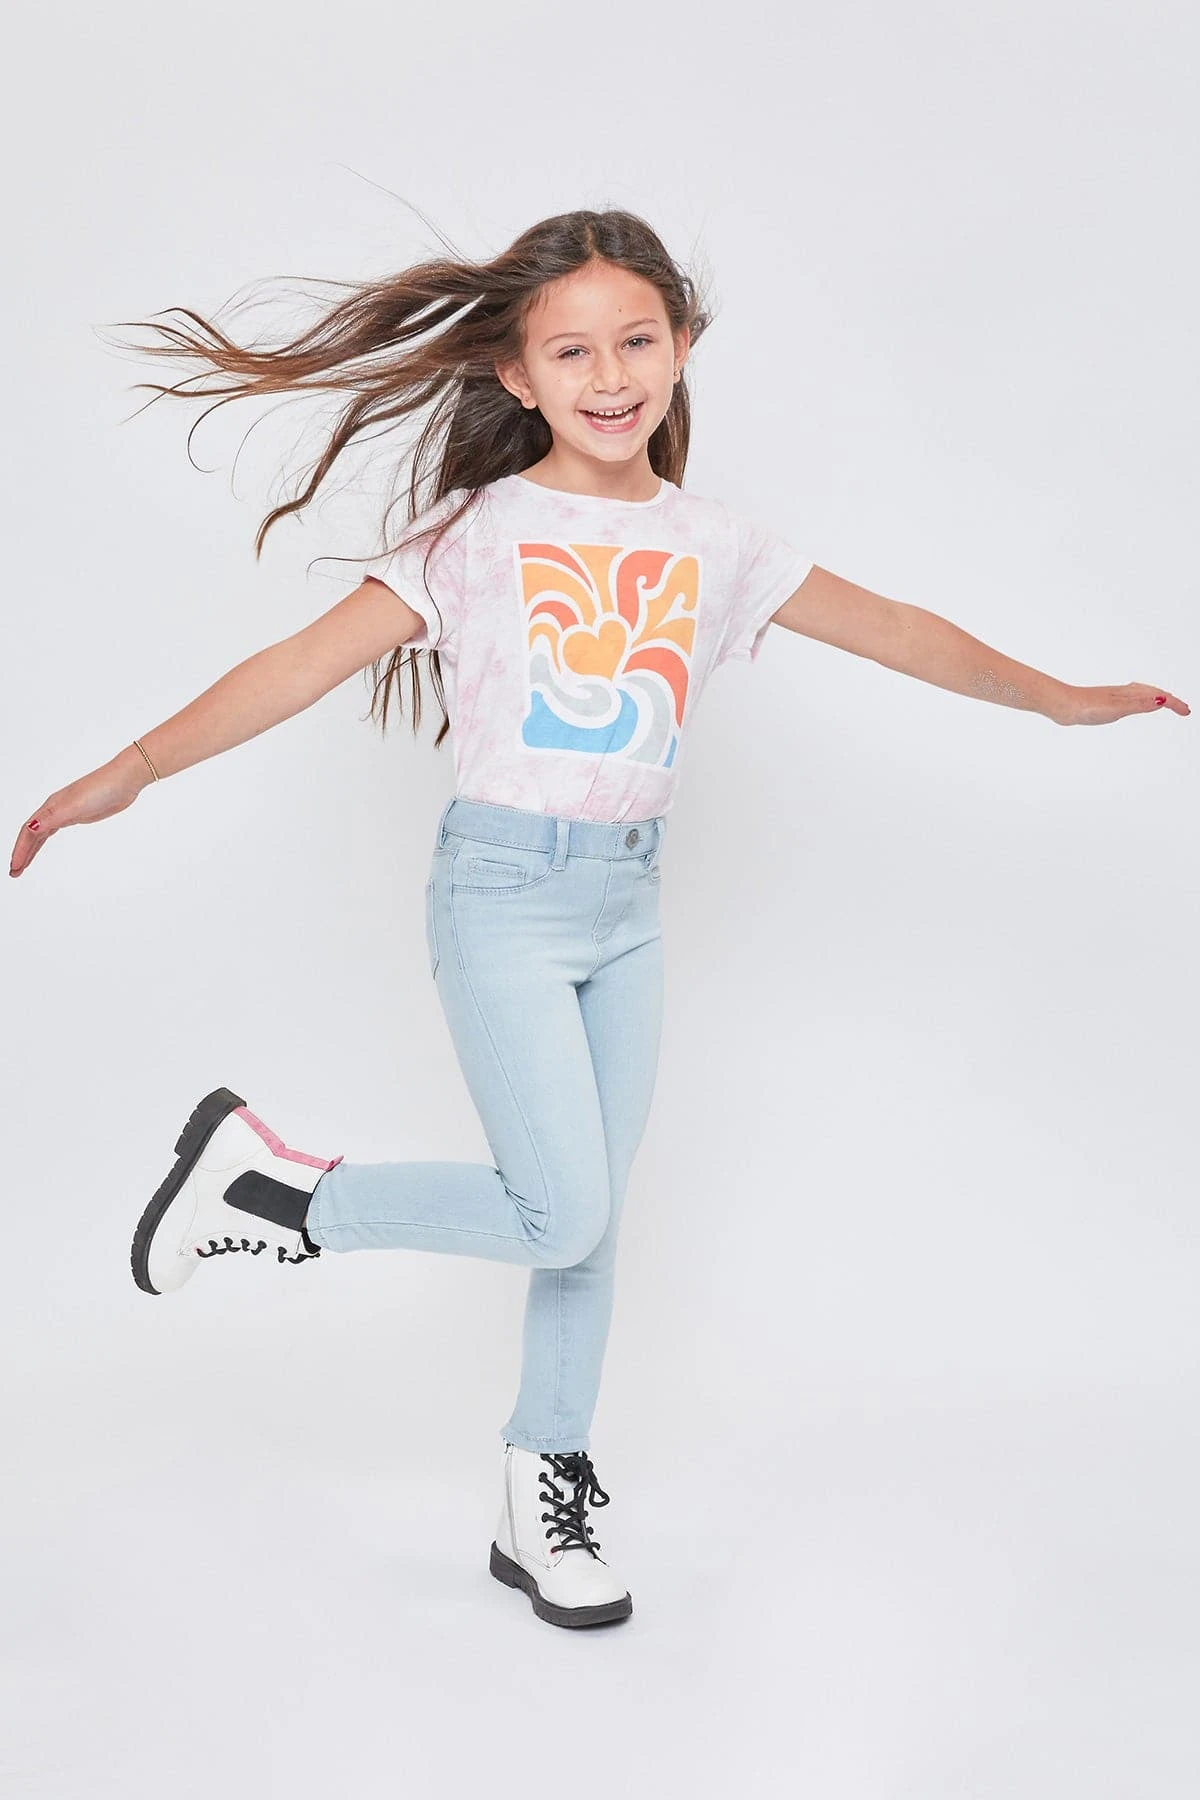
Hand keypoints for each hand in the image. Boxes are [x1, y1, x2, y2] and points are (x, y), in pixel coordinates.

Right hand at [9, 750, 150, 878]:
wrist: (124, 781)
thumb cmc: (100, 789)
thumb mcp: (74, 806)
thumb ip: (51, 818)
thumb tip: (30, 828)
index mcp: (50, 807)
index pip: (28, 832)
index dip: (20, 850)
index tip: (14, 866)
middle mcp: (54, 809)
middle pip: (31, 834)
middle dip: (22, 853)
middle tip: (14, 871)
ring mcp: (65, 812)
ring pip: (41, 833)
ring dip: (31, 849)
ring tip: (23, 864)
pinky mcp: (77, 815)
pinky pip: (53, 830)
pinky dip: (43, 840)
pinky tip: (41, 845)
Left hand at [1058, 683, 1190, 726]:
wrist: (1061, 705)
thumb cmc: (1086, 707)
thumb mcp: (1116, 709)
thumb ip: (1138, 705)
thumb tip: (1162, 699)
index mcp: (1130, 693)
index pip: (1159, 696)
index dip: (1175, 704)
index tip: (1187, 712)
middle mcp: (1124, 692)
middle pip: (1154, 692)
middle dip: (1170, 700)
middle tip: (1183, 709)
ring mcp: (1115, 697)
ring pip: (1143, 694)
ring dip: (1157, 698)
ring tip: (1166, 703)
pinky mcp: (1105, 702)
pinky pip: (1131, 699)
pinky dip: (1142, 700)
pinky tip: (1135, 705)